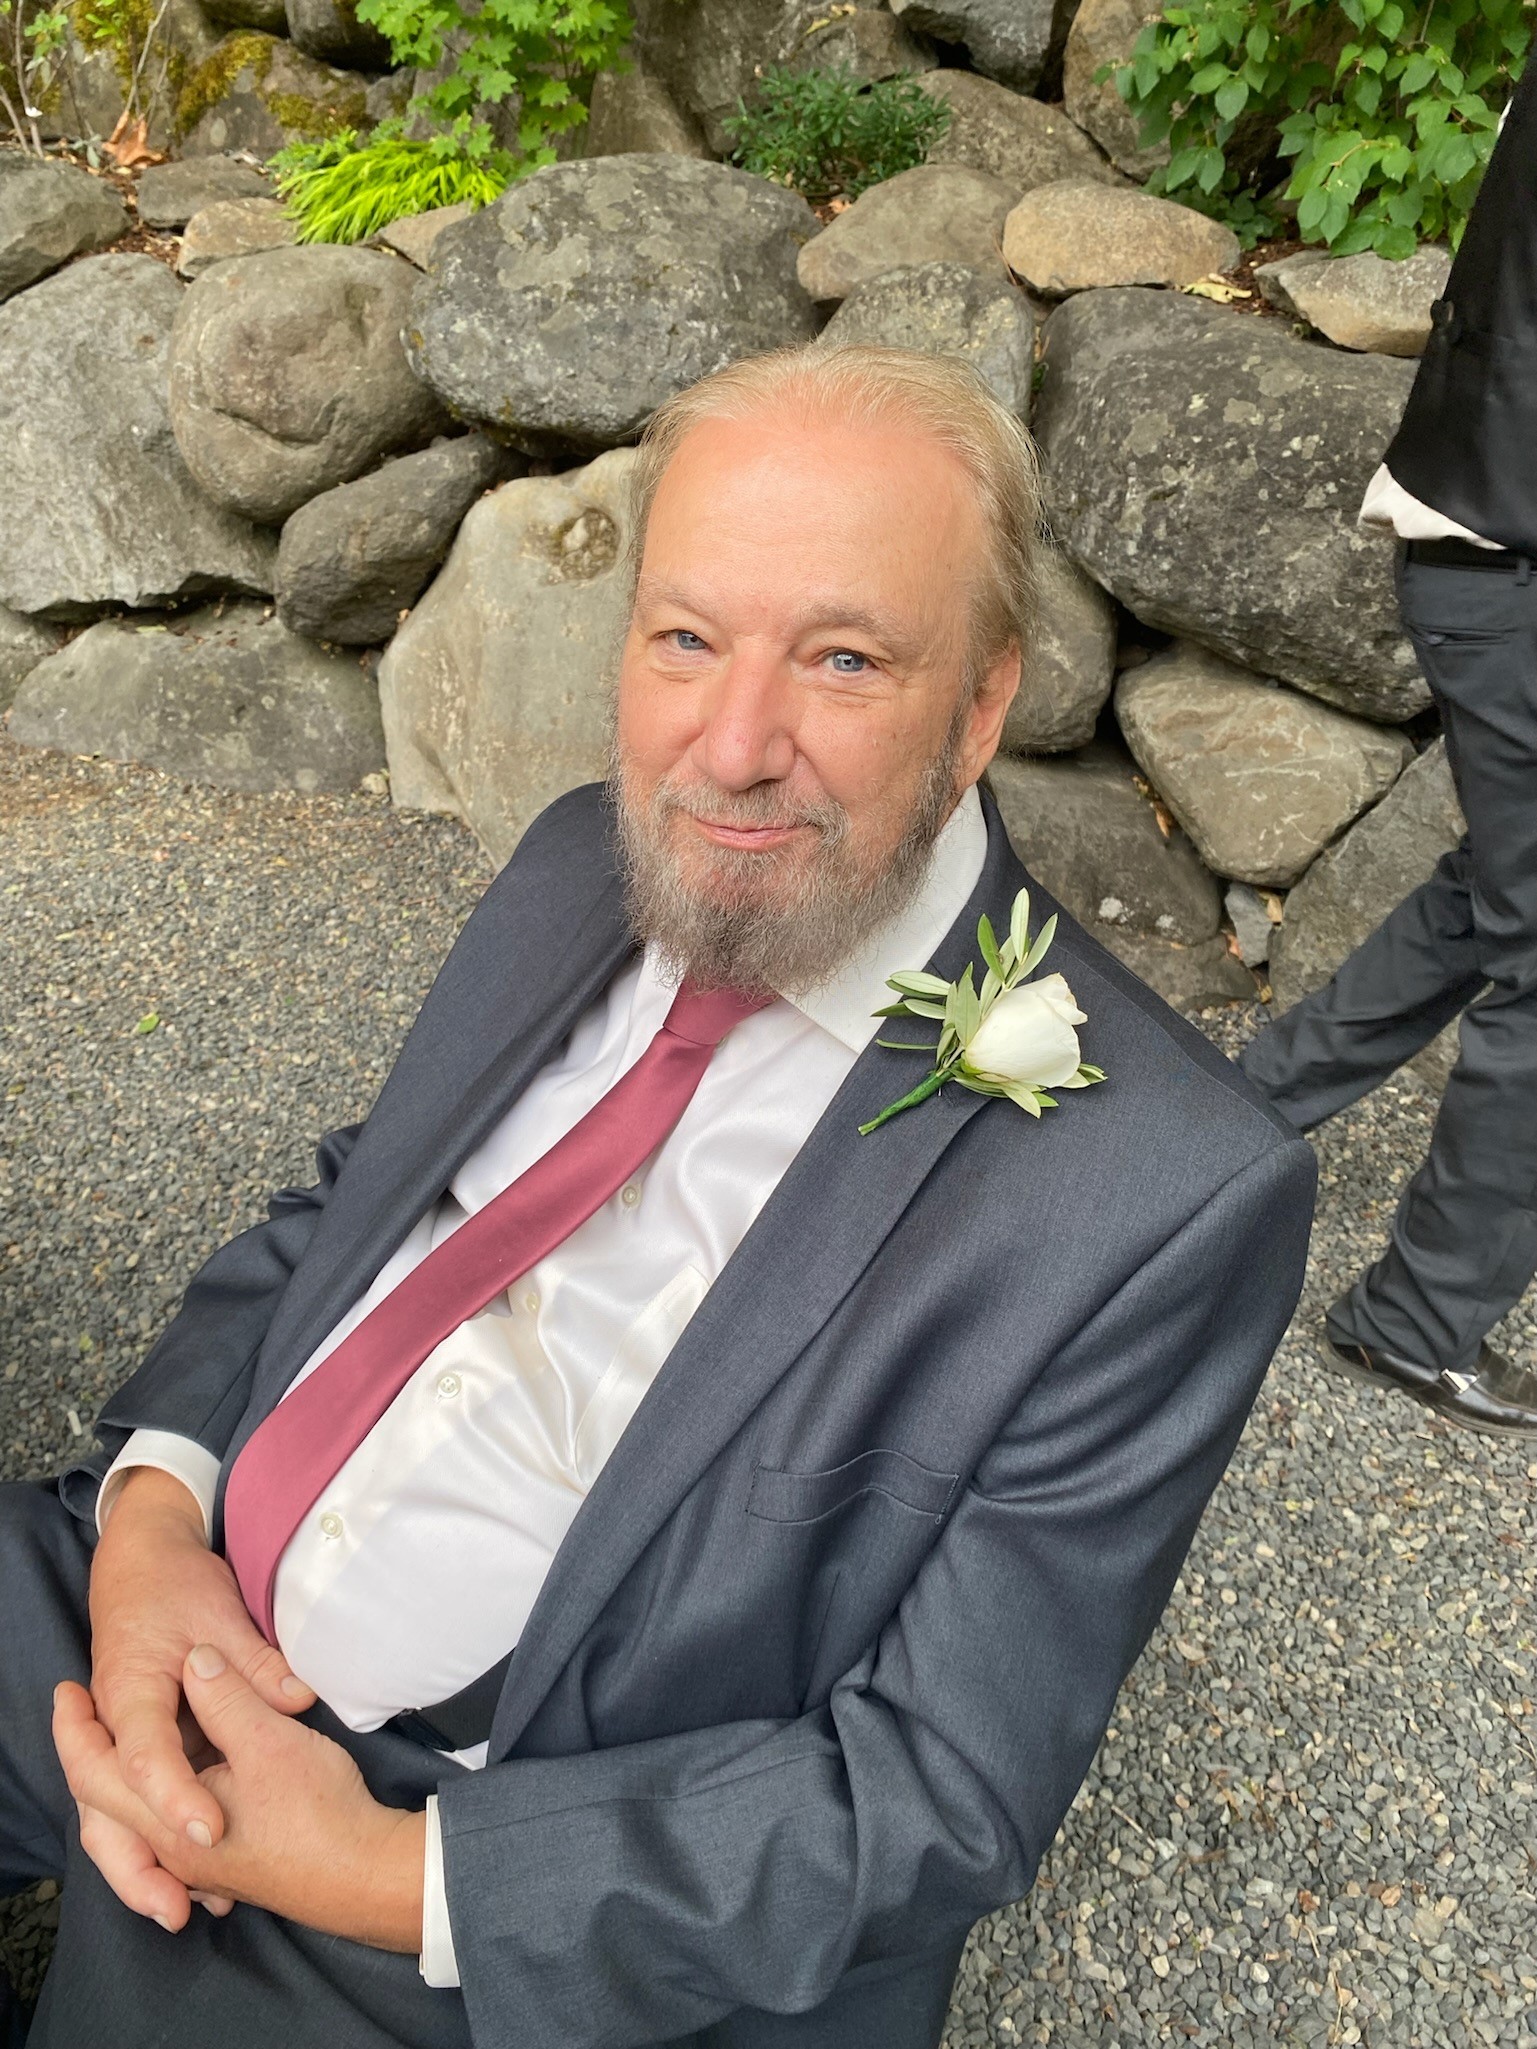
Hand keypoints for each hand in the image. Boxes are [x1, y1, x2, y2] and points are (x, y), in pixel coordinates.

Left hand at [54, 1649, 425, 1950]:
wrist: (364, 1872)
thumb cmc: (315, 1809)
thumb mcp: (268, 1740)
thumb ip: (227, 1697)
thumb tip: (198, 1661)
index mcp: (166, 1823)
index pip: (94, 1775)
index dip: (74, 1730)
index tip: (68, 1691)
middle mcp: (170, 1850)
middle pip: (102, 1808)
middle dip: (83, 1758)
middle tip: (79, 1711)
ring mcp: (199, 1863)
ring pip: (132, 1825)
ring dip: (116, 1787)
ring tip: (114, 1744)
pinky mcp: (226, 1863)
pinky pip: (165, 1834)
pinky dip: (152, 1805)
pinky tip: (175, 1786)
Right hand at [78, 1466, 315, 1924]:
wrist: (138, 1560)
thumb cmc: (174, 1582)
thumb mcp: (220, 1611)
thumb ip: (255, 1662)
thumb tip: (295, 1697)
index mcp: (130, 1688)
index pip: (145, 1754)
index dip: (177, 1795)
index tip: (211, 1827)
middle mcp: (117, 1723)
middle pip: (109, 1809)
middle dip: (139, 1866)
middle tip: (179, 1908)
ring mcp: (124, 1737)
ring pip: (116, 1817)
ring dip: (143, 1866)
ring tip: (187, 1908)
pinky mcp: (142, 1741)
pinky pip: (137, 1804)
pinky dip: (158, 1840)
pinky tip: (197, 1878)